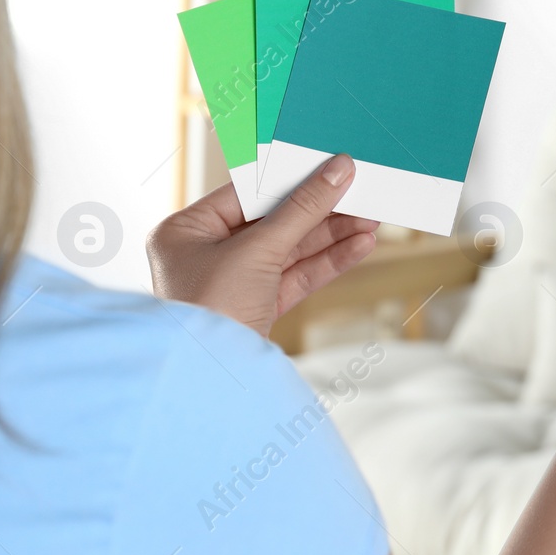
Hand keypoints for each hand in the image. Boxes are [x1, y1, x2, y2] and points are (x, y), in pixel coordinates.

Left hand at [146, 154, 376, 335]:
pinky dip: (327, 262)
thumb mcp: (258, 250)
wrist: (207, 388)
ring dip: (332, 235)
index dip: (291, 178)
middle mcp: (204, 254)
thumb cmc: (209, 311)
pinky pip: (295, 276)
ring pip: (290, 249)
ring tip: (370, 220)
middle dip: (321, 211)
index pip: (246, 193)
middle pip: (274, 221)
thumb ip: (303, 208)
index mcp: (185, 231)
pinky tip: (358, 246)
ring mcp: (231, 283)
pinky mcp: (256, 308)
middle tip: (360, 194)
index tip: (330, 166)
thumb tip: (338, 170)